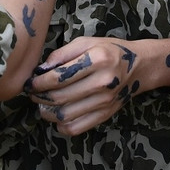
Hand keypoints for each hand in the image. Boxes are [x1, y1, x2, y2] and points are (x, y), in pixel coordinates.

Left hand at [24, 37, 139, 135]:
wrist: (139, 67)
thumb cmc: (110, 51)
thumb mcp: (87, 42)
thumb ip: (63, 53)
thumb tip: (41, 69)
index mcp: (97, 60)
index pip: (59, 77)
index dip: (39, 82)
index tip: (30, 82)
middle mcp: (102, 82)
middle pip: (60, 97)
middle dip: (40, 97)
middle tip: (32, 94)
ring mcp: (105, 101)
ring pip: (66, 115)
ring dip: (47, 113)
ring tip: (42, 105)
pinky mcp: (106, 114)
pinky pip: (77, 127)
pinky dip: (62, 126)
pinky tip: (57, 117)